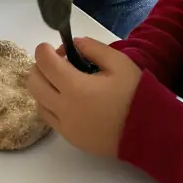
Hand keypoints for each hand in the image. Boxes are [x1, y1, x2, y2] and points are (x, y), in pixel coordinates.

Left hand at [27, 39, 142, 157]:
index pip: (43, 62)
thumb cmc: (134, 94)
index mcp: (75, 87)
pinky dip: (50, 104)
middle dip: (41, 66)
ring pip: (37, 100)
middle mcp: (64, 109)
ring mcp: (65, 126)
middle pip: (33, 82)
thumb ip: (92, 48)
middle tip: (60, 63)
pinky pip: (48, 117)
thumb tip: (73, 44)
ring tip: (65, 81)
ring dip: (45, 86)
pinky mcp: (70, 138)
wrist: (148, 132)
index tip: (55, 48)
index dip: (44, 50)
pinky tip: (68, 98)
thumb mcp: (118, 62)